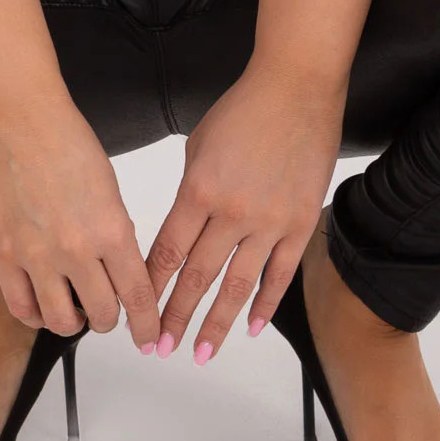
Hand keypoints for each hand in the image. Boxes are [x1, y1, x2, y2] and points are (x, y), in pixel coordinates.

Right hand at [0, 93, 160, 348]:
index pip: (137, 294)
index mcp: (111, 229)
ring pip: (63, 322)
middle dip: (112, 319)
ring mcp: (36, 256)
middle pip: (103, 314)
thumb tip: (119, 271)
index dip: (146, 323)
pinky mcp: (4, 255)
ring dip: (76, 322)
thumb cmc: (67, 142)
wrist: (21, 120)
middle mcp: (76, 249)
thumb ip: (116, 234)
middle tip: (109, 312)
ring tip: (77, 310)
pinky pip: (22, 308)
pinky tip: (44, 307)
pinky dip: (37, 316)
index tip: (150, 337)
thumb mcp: (110, 190)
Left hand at [144, 61, 344, 361]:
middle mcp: (231, 212)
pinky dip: (265, 303)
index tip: (138, 316)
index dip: (151, 289)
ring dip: (217, 323)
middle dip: (175, 317)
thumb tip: (183, 233)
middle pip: (197, 278)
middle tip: (159, 349)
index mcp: (198, 191)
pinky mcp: (301, 222)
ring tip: (200, 353)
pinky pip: (280, 274)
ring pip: (238, 286)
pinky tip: (251, 328)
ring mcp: (269, 221)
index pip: (167, 253)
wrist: (295, 87)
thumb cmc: (242, 110)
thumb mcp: (198, 148)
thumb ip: (190, 194)